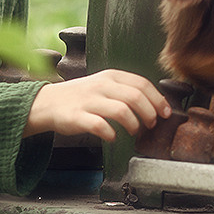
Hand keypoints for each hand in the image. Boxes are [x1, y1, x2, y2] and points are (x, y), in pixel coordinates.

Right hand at [23, 70, 170, 141]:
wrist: (48, 103)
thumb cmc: (81, 97)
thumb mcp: (104, 85)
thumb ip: (126, 90)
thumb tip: (156, 103)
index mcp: (110, 76)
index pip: (142, 83)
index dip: (158, 99)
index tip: (166, 112)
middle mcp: (101, 85)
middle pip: (136, 97)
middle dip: (149, 113)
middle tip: (151, 125)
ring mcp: (88, 101)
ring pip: (121, 110)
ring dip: (134, 124)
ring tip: (134, 131)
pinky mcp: (77, 117)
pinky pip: (100, 126)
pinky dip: (111, 134)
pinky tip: (113, 137)